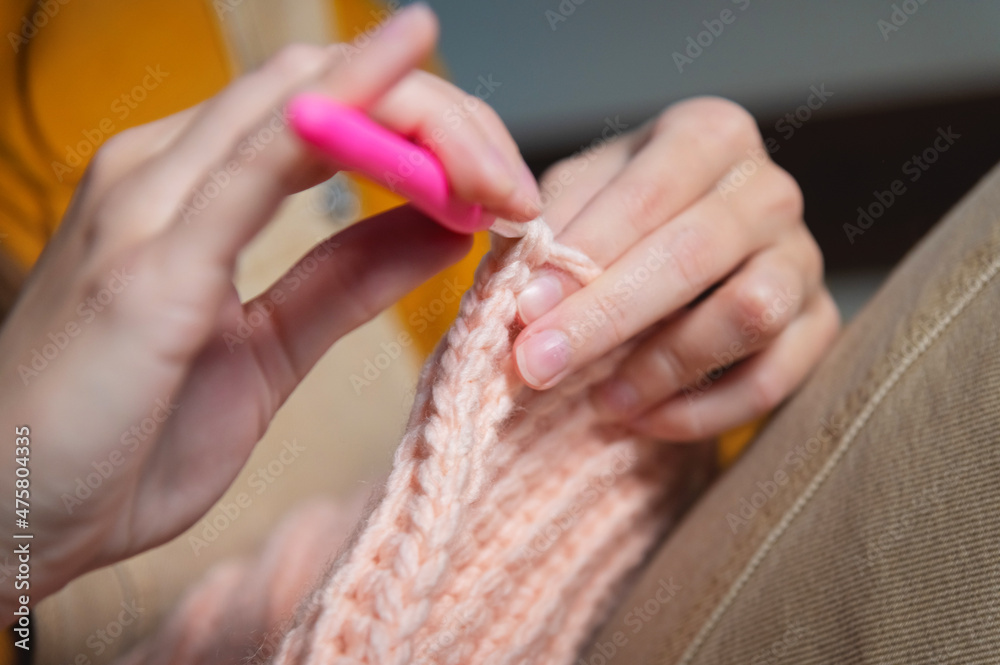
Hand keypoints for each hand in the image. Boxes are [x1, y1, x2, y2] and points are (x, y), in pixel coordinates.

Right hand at [0, 4, 538, 609]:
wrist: (14, 516)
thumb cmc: (127, 435)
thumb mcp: (270, 351)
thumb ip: (349, 279)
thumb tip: (446, 226)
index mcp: (193, 192)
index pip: (328, 111)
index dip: (426, 128)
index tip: (501, 185)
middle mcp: (165, 173)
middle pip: (325, 87)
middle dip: (441, 119)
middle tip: (516, 185)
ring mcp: (151, 204)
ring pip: (302, 98)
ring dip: (420, 118)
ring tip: (495, 172)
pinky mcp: (151, 261)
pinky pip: (259, 157)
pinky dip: (342, 107)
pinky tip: (406, 69)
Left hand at [512, 97, 839, 440]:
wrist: (681, 261)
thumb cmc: (616, 223)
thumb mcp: (575, 205)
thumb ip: (548, 231)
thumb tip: (524, 283)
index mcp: (708, 135)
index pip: (648, 193)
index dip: (586, 253)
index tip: (527, 307)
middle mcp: (768, 189)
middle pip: (695, 253)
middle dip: (608, 316)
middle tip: (541, 365)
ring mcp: (803, 258)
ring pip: (749, 313)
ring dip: (664, 367)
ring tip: (602, 400)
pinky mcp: (819, 325)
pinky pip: (775, 378)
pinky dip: (705, 411)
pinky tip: (646, 420)